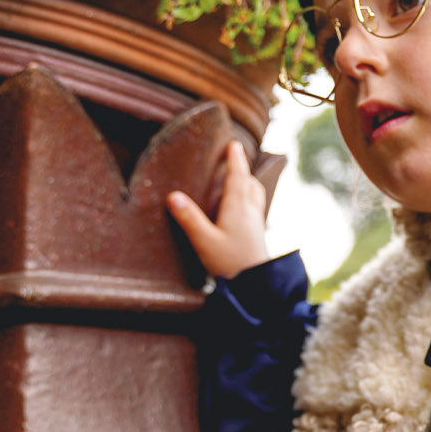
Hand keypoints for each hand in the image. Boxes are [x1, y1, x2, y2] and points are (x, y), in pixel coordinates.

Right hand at [167, 141, 277, 278]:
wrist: (257, 287)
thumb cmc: (230, 265)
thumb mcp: (204, 242)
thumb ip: (189, 219)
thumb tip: (173, 196)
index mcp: (238, 208)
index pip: (238, 177)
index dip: (235, 160)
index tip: (234, 144)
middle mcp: (251, 213)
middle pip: (250, 184)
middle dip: (242, 170)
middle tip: (234, 159)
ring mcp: (256, 225)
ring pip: (256, 196)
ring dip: (248, 184)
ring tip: (239, 180)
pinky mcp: (258, 237)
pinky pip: (255, 210)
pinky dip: (249, 201)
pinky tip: (242, 212)